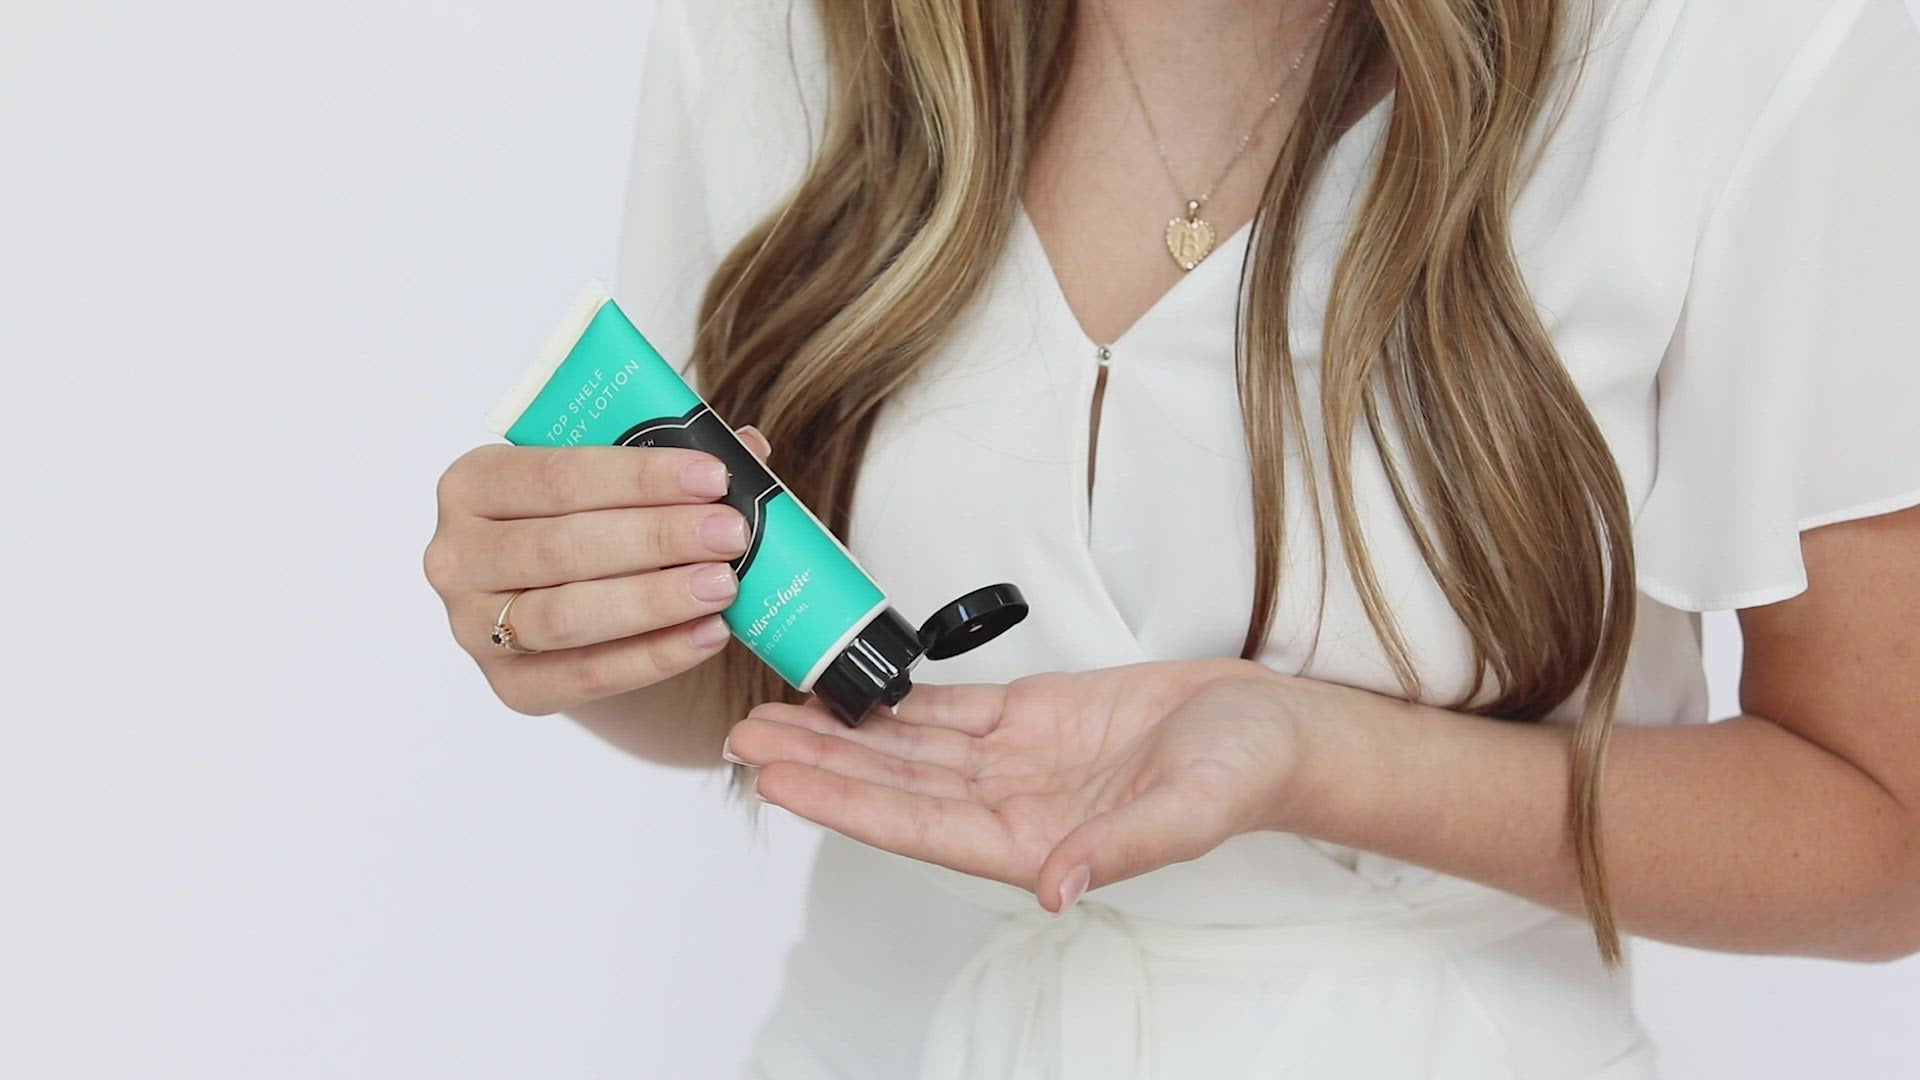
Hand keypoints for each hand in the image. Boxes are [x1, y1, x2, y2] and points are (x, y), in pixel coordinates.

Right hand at [424, 425, 771, 715]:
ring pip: (567, 615)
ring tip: (725, 584)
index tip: (713, 477)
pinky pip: (585, 676)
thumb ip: (668, 461)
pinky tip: (710, 634)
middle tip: (730, 532)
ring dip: (655, 600)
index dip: (639, 477)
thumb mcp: (616, 483)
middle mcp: (457, 555)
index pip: (557, 476)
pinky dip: (653, 656)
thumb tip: (746, 448)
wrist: (578, 609)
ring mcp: (473, 628)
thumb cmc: (596, 524)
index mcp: (474, 483)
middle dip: (656, 538)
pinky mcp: (510, 686)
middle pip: (562, 546)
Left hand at [723, 658, 1308, 912]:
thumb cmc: (1242, 773)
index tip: (779, 783)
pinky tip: (846, 692)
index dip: (843, 803)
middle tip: (743, 740)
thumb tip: (1053, 889)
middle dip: (817, 763)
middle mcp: (1010, 806)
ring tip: (771, 714)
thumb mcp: (1188, 810)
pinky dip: (893, 703)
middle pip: (892, 785)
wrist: (1275, 727)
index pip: (916, 826)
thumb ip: (1119, 850)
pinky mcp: (1029, 717)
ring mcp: (1014, 762)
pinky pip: (944, 713)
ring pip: (906, 748)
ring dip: (840, 732)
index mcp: (1036, 840)